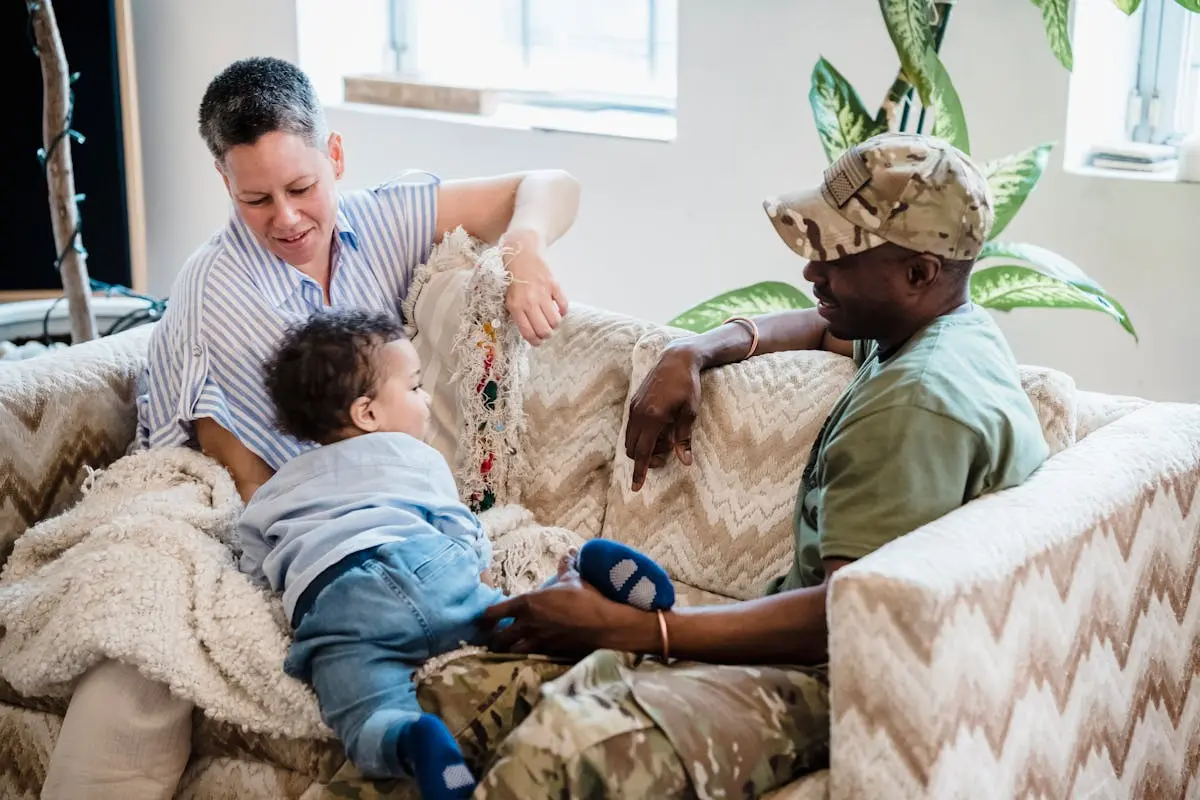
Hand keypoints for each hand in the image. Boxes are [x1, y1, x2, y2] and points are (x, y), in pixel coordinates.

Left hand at [478, 572, 649, 657]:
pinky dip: (524, 656)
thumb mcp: (574, 579)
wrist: (603, 625)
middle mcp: (527, 624)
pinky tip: (527, 654)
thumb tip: (568, 552)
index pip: (494, 612)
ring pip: (510, 651)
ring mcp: (537, 641)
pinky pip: (528, 657)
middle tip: (495, 637)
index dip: (486, 617)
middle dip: (494, 639)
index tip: (484, 619)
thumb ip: (565, 567)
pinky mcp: (548, 653)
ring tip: (508, 649)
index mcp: (527, 603)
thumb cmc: (587, 599)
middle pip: (497, 638)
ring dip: (507, 650)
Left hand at [502, 233, 567, 346]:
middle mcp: (530, 302)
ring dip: (554, 324)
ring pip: (555, 321)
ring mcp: (543, 293)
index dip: (535, 341)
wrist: (522, 253)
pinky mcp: (554, 285)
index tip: (538, 342)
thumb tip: (531, 332)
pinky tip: (558, 309)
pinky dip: (563, 311)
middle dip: (546, 335)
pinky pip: (564, 306)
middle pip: (544, 330)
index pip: (528, 333)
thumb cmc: (514, 278)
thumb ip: (519, 314)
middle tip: (546, 332)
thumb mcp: (509, 298)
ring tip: (551, 320)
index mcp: (516, 306)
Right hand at [625, 343, 702, 490]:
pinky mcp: (634, 402)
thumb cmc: (687, 385)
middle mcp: (638, 413)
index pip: (642, 451)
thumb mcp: (689, 412)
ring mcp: (634, 407)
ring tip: (665, 439)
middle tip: (666, 454)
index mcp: (652, 417)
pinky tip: (660, 428)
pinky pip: (632, 426)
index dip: (639, 471)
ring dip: (644, 446)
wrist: (677, 359)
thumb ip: (684, 438)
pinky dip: (642, 435)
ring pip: (630, 438)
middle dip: (644, 459)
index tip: (636, 487)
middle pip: (632, 448)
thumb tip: (685, 461)